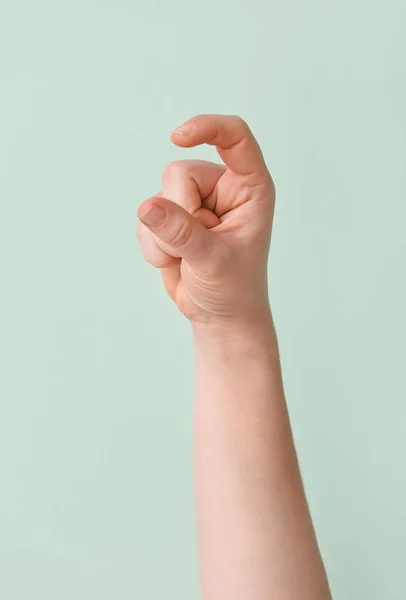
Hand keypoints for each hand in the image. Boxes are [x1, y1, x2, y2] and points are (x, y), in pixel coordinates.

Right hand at [137, 114, 274, 325]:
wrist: (219, 315)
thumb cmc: (233, 287)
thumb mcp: (213, 261)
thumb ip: (182, 232)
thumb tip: (147, 206)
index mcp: (249, 188)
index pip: (234, 138)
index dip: (207, 128)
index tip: (177, 136)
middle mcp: (221, 189)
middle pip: (179, 173)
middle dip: (178, 213)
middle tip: (195, 245)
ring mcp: (193, 203)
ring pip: (158, 196)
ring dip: (165, 236)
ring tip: (188, 259)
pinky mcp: (170, 219)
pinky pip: (146, 219)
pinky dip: (154, 247)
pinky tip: (175, 262)